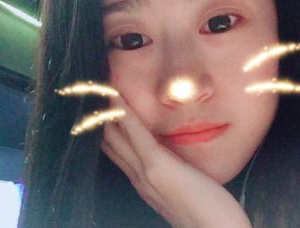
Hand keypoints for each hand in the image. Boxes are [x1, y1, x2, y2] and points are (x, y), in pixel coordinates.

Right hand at [100, 95, 251, 227]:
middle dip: (100, 119)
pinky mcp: (157, 167)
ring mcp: (145, 173)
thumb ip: (170, 173)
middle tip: (92, 92)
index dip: (107, 129)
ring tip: (98, 89)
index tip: (101, 107)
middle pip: (110, 143)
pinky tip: (116, 98)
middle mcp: (138, 178)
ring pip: (116, 137)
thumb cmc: (207, 210)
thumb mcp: (182, 188)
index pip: (117, 151)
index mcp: (144, 181)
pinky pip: (136, 135)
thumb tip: (167, 155)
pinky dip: (124, 115)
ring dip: (107, 113)